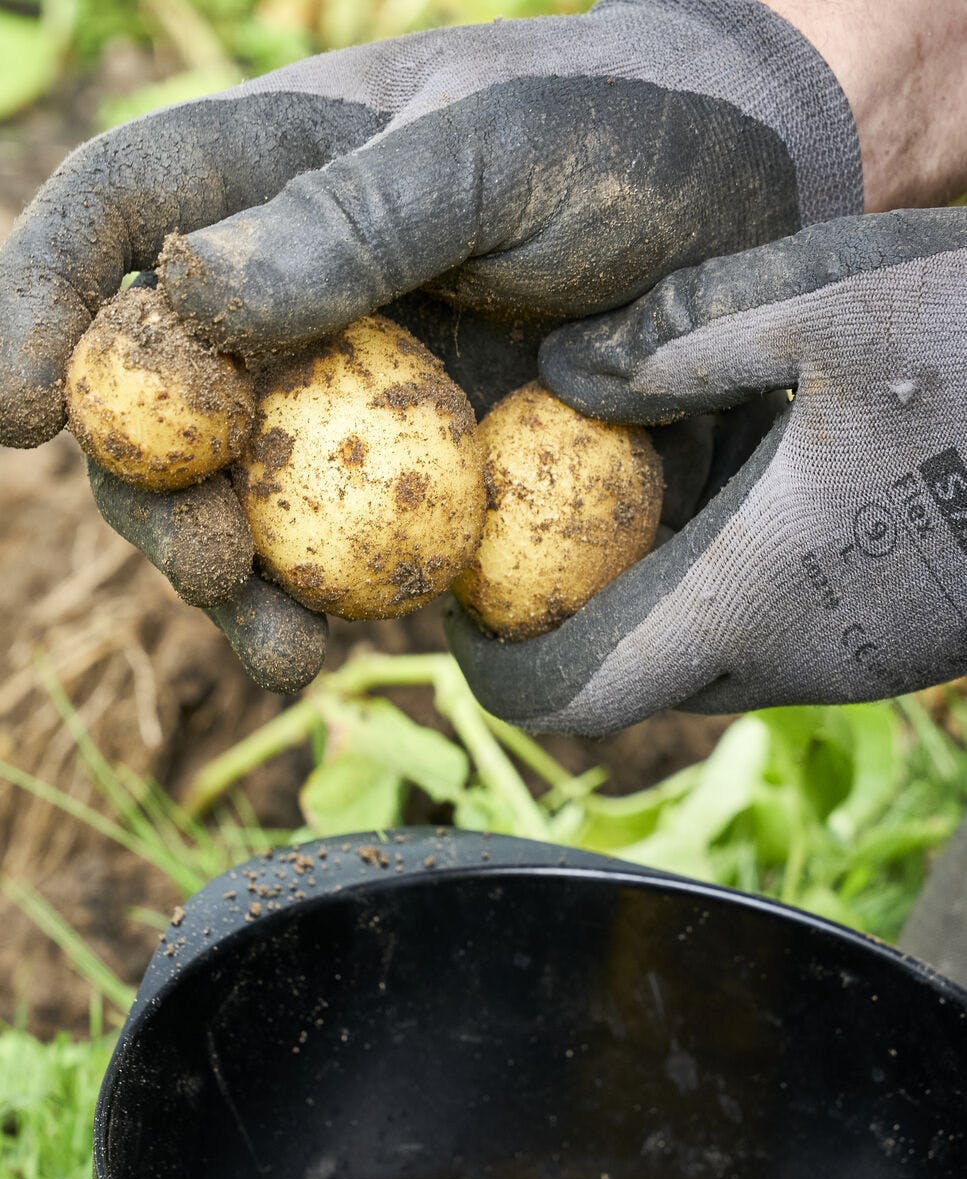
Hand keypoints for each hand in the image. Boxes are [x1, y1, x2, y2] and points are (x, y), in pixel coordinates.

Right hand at [0, 0, 862, 687]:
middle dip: (154, 488)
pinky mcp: (422, 468)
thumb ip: (355, 218)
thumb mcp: (503, 151)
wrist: (759, 213)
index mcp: (280, 175)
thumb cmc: (629, 139)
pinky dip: (321, 603)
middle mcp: (294, 292)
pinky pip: (342, 545)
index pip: (119, 215)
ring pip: (239, 492)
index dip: (39, 302)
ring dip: (231, 579)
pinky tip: (326, 646)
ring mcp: (355, 391)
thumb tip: (193, 297)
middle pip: (160, 392)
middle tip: (204, 556)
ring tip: (277, 644)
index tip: (14, 411)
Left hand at [447, 208, 966, 732]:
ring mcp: (848, 660)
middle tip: (528, 544)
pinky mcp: (889, 637)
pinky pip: (766, 637)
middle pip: (631, 683)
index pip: (576, 697)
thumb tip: (566, 371)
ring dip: (644, 605)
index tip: (461, 614)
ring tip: (617, 509)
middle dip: (565, 632)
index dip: (501, 671)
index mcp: (751, 599)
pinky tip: (725, 500)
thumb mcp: (824, 309)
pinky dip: (714, 591)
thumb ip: (677, 343)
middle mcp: (792, 658)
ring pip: (699, 661)